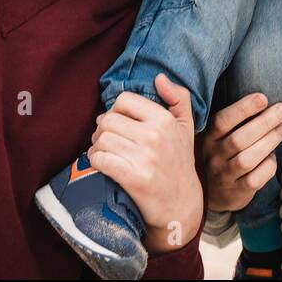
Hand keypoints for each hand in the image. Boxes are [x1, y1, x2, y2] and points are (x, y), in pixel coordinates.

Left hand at [88, 74, 203, 253]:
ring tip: (105, 153)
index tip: (119, 124)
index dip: (115, 111)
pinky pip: (100, 160)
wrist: (181, 204)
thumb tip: (159, 77)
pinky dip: (95, 161)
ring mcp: (144, 158)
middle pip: (108, 120)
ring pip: (102, 140)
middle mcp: (155, 136)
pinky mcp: (133, 178)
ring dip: (97, 147)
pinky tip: (102, 165)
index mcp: (165, 119)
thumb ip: (178, 98)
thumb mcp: (186, 127)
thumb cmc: (179, 162)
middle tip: (107, 141)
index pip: (124, 101)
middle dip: (102, 130)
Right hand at [200, 92, 281, 211]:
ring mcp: (223, 176)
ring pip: (246, 160)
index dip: (243, 108)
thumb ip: (235, 121)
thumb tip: (267, 101)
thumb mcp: (220, 136)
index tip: (263, 98)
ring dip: (268, 142)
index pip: (222, 121)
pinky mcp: (236, 193)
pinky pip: (254, 180)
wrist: (213, 193)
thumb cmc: (224, 154)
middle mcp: (213, 157)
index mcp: (208, 137)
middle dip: (264, 123)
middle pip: (238, 139)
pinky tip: (273, 157)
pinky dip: (267, 166)